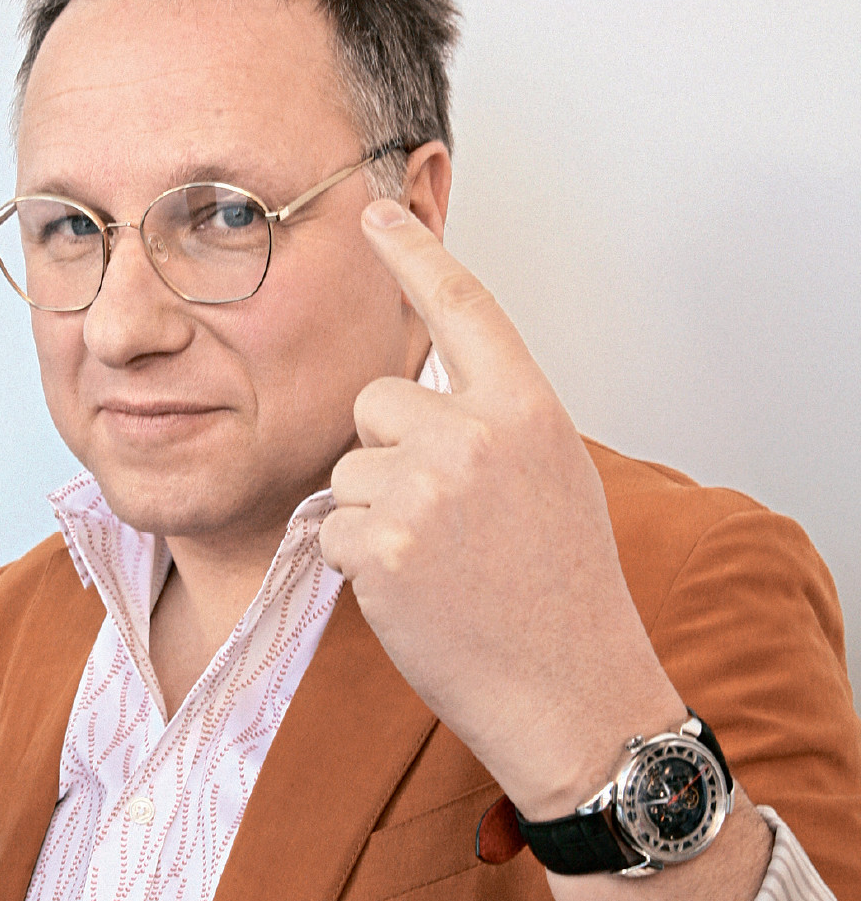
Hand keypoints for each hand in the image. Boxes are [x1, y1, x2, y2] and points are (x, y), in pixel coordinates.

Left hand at [318, 202, 681, 818]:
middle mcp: (476, 433)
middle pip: (375, 402)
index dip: (414, 252)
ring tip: (438, 565)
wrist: (571, 692)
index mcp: (527, 407)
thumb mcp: (553, 477)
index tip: (375, 208)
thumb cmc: (564, 593)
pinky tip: (414, 595)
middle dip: (387, 453)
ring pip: (345, 470)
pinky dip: (355, 565)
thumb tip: (416, 400)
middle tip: (444, 522)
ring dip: (371, 514)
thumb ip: (494, 422)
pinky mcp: (379, 544)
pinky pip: (329, 529)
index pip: (462, 305)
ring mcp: (424, 488)